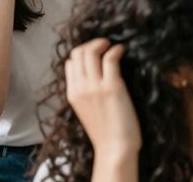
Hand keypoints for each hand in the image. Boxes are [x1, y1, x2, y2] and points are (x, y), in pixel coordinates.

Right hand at [66, 39, 140, 161]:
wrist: (115, 149)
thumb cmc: (106, 132)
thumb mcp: (86, 110)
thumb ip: (85, 93)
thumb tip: (93, 76)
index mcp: (72, 94)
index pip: (70, 63)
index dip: (82, 54)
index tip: (96, 53)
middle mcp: (80, 88)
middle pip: (78, 52)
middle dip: (91, 43)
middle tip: (105, 44)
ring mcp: (95, 87)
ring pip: (91, 51)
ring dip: (103, 43)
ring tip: (112, 45)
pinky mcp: (112, 87)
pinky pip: (110, 58)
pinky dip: (116, 50)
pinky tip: (122, 51)